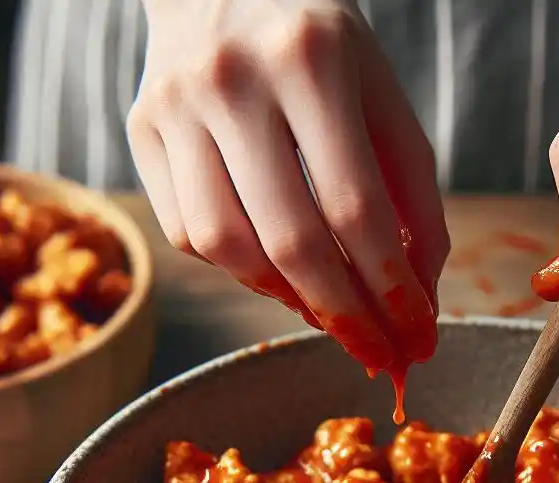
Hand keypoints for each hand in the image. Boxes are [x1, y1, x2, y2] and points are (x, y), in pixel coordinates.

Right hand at [128, 0, 448, 374]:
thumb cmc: (323, 49)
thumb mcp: (384, 101)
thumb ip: (414, 198)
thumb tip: (419, 300)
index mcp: (311, 59)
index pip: (357, 209)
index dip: (393, 291)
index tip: (419, 339)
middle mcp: (231, 80)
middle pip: (292, 241)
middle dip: (347, 318)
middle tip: (381, 357)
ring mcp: (173, 105)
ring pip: (229, 248)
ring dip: (291, 301)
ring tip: (335, 314)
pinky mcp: (140, 130)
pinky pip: (190, 234)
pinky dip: (243, 272)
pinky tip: (281, 272)